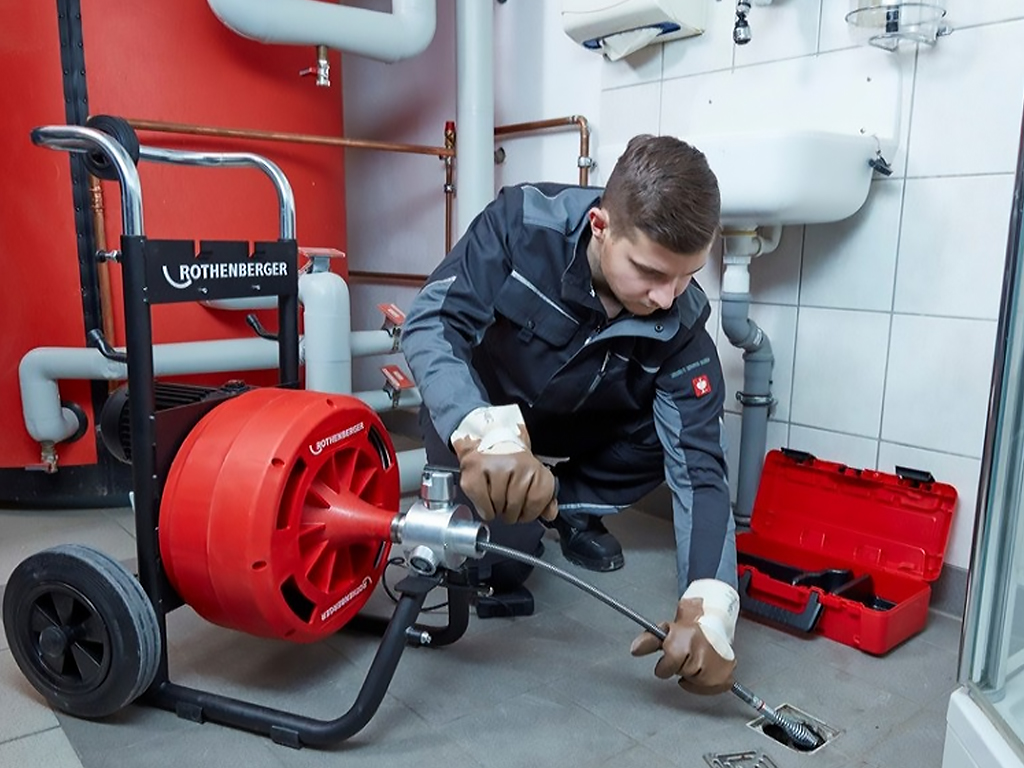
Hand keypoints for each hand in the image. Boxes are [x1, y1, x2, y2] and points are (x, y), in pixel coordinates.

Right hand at [454, 436, 557, 523]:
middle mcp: (516, 464)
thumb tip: (549, 514)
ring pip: (499, 506)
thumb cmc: (511, 463)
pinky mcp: (475, 470)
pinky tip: (486, 502)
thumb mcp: (533, 477)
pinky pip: (483, 505)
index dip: (531, 512)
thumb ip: (545, 498)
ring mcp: (494, 466)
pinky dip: (485, 509)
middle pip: (517, 505)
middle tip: (507, 509)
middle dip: (512, 514)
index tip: (525, 512)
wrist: (489, 441)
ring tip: (496, 501)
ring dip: (497, 510)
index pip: (538, 499)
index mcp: (534, 466)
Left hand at [630, 580, 739, 695]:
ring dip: (691, 674)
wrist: (712, 628)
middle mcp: (703, 648)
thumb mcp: (664, 631)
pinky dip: (702, 685)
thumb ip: (648, 640)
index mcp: (686, 636)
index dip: (664, 665)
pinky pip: (707, 689)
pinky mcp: (725, 675)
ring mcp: (717, 663)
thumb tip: (634, 650)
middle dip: (679, 667)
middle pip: (681, 673)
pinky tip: (702, 671)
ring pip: (694, 681)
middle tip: (684, 656)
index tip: (666, 660)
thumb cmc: (686, 633)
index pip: (669, 663)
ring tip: (695, 660)